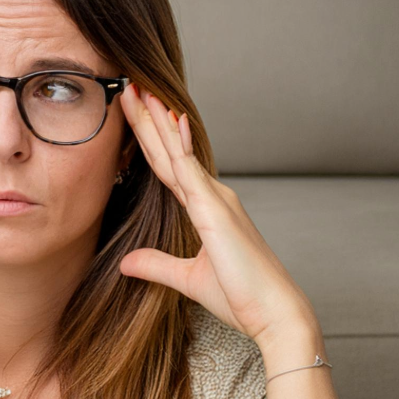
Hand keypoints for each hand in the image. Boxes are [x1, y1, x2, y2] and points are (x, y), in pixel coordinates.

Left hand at [116, 83, 319, 348]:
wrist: (273, 313)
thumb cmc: (240, 296)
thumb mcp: (185, 279)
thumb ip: (155, 266)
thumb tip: (125, 263)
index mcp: (206, 209)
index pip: (169, 167)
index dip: (150, 140)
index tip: (133, 113)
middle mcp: (213, 197)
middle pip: (171, 151)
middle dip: (149, 120)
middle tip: (129, 85)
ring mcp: (216, 200)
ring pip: (178, 153)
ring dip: (157, 122)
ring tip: (139, 90)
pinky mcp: (217, 211)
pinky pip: (191, 172)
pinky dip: (179, 145)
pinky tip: (170, 120)